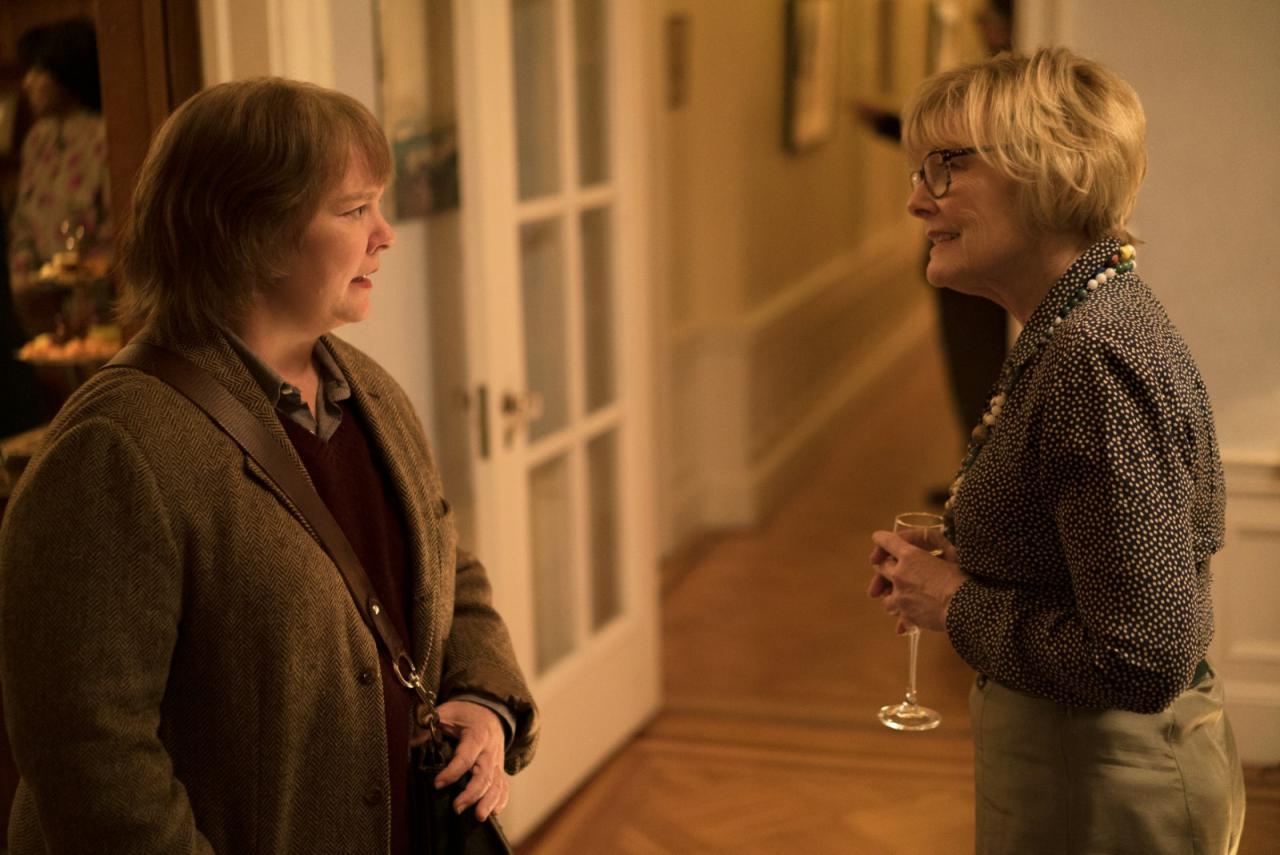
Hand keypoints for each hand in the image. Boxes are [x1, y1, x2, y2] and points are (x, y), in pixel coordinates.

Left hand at [426, 700, 507, 819]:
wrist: (490, 711)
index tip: (437, 784)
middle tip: (456, 808)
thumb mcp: (446, 712)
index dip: (452, 772)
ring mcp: (497, 762)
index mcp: (477, 735)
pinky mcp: (500, 770)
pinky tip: (493, 814)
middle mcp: (490, 751)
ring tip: (478, 817)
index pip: (466, 757)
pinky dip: (501, 801)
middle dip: (472, 793)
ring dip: (489, 801)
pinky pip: (504, 787)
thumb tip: (412, 742)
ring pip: (497, 784)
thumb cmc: (465, 714)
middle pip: (485, 774)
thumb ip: (429, 724)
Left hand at [867, 530, 966, 632]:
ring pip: (885, 596)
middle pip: (881, 568)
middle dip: (884, 568)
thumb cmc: (961, 580)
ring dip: (892, 595)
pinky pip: (897, 615)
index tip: (878, 537)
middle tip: (889, 571)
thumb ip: (938, 551)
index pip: (888, 542)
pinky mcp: (905, 615)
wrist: (964, 609)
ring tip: (902, 598)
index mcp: (910, 556)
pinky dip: (902, 616)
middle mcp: (899, 574)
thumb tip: (931, 551)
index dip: (881, 539)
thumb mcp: (951, 557)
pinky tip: (906, 622)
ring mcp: (899, 596)